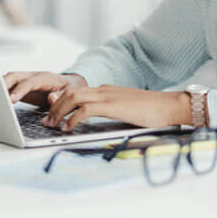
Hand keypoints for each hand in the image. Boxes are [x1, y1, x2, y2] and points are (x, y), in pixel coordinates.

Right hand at [3, 71, 86, 108]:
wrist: (72, 85)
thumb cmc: (71, 89)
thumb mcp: (72, 93)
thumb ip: (61, 96)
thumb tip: (51, 98)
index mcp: (46, 77)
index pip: (30, 82)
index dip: (20, 90)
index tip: (11, 99)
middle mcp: (34, 76)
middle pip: (15, 76)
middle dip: (3, 84)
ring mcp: (27, 80)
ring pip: (9, 79)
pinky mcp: (22, 87)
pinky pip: (9, 86)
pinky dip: (1, 91)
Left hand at [42, 85, 189, 131]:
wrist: (169, 106)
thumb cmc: (152, 111)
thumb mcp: (125, 110)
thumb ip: (110, 112)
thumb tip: (96, 122)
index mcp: (106, 90)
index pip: (76, 91)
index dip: (61, 102)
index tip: (52, 114)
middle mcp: (104, 90)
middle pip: (70, 92)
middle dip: (54, 106)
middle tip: (46, 121)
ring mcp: (108, 96)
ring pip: (74, 97)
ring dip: (59, 111)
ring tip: (52, 125)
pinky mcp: (113, 106)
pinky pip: (86, 109)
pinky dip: (73, 118)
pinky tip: (68, 127)